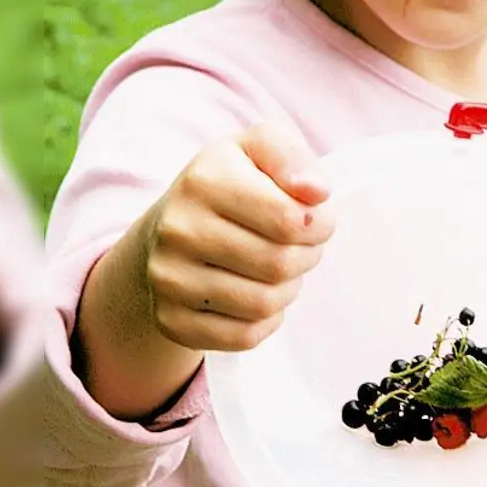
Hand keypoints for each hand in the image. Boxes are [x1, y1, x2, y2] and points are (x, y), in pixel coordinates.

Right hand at [141, 122, 334, 352]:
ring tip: (278, 269)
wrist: (167, 227)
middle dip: (306, 257)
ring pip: (263, 304)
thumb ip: (292, 158)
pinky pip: (244, 336)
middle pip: (279, 264)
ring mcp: (169, 279)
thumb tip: (316, 192)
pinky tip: (257, 292)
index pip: (289, 218)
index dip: (319, 224)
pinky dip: (266, 320)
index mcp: (204, 181)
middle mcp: (178, 230)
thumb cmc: (227, 184)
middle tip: (300, 246)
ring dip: (287, 289)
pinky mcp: (171, 320)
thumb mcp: (258, 150)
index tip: (316, 220)